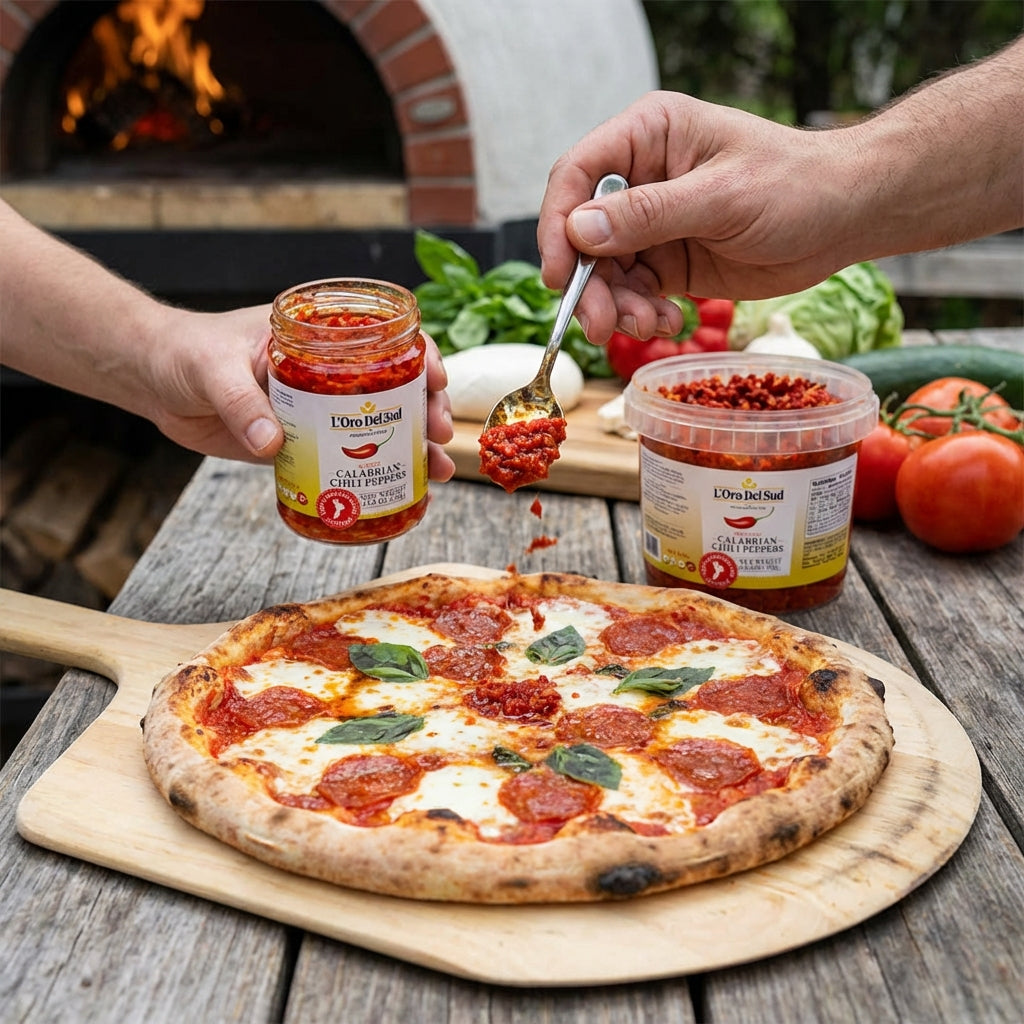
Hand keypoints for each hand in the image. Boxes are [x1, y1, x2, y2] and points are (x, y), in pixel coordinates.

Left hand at [148, 304, 455, 478]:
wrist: (153, 380)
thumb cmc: (185, 352)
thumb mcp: (214, 368)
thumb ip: (241, 402)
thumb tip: (273, 442)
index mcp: (318, 336)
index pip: (385, 338)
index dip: (421, 357)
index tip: (436, 381)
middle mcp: (328, 371)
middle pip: (395, 388)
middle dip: (426, 413)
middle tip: (439, 439)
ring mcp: (317, 408)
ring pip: (377, 427)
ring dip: (410, 450)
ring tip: (435, 474)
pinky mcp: (299, 442)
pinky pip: (342, 458)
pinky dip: (369, 475)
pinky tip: (394, 493)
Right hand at [537, 92, 858, 344]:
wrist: (845, 218)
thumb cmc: (796, 185)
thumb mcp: (722, 197)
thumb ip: (649, 214)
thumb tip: (581, 230)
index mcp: (648, 137)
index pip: (577, 175)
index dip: (558, 225)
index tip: (559, 274)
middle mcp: (641, 178)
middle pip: (582, 233)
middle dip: (587, 282)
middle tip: (599, 323)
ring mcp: (652, 223)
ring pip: (603, 271)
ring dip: (614, 305)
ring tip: (645, 325)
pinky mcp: (667, 261)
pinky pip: (633, 293)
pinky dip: (640, 314)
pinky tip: (665, 323)